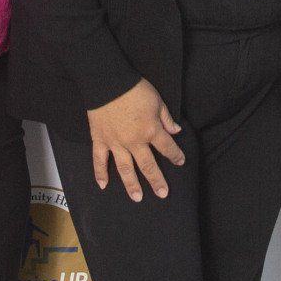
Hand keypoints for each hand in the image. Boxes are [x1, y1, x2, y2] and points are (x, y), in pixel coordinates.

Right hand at [87, 79, 184, 200]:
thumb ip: (166, 118)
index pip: (167, 147)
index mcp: (150, 130)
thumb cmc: (134, 89)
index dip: (175, 155)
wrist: (107, 82)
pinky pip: (100, 160)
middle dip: (156, 180)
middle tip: (162, 193)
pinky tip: (103, 185)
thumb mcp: (157, 100)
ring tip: (137, 198)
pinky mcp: (100, 139)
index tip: (180, 162)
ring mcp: (116, 143)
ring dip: (132, 184)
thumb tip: (176, 131)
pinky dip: (100, 173)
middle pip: (148, 165)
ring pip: (125, 168)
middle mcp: (134, 141)